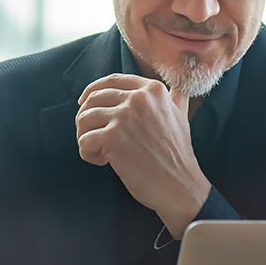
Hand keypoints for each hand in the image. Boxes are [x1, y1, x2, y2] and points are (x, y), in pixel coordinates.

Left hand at [76, 74, 210, 238]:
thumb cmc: (178, 154)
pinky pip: (84, 141)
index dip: (93, 90)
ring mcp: (124, 117)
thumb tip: (178, 86)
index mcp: (152, 90)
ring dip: (84, 136)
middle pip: (93, 99)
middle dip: (86, 118)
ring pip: (84, 118)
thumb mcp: (181, 116)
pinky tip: (103, 161)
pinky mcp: (113, 138)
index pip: (112, 81)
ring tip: (98, 150)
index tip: (85, 103)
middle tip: (91, 135)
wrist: (179, 184)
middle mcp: (138, 98)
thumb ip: (176, 97)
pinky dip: (87, 153)